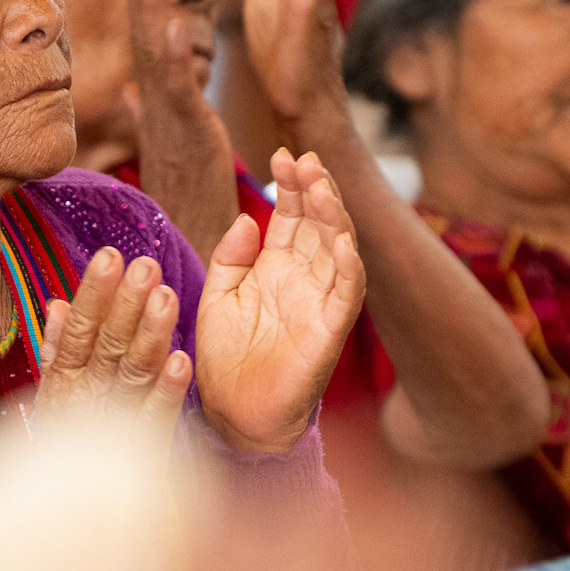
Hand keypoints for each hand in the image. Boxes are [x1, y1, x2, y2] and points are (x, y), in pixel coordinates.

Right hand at [33, 247, 189, 436]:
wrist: (70, 518)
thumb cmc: (64, 446)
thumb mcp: (54, 395)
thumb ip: (58, 349)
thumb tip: (58, 303)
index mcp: (63, 383)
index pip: (78, 330)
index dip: (94, 293)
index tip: (110, 256)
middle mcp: (84, 401)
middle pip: (107, 346)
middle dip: (126, 304)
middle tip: (146, 266)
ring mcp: (111, 426)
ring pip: (131, 375)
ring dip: (150, 336)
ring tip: (168, 297)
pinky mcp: (138, 454)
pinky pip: (153, 420)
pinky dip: (166, 393)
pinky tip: (182, 362)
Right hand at [126, 0, 241, 260]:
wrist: (199, 252)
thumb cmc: (189, 207)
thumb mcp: (171, 153)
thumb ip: (149, 118)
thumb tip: (129, 92)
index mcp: (160, 113)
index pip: (149, 51)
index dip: (141, 8)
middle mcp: (160, 115)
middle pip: (145, 45)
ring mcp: (173, 127)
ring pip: (157, 61)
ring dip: (150, 12)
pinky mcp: (193, 141)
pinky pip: (180, 96)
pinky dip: (176, 61)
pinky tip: (172, 27)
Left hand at [194, 148, 364, 453]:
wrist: (234, 415)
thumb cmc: (226, 358)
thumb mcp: (218, 296)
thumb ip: (231, 256)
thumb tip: (250, 218)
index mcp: (276, 267)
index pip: (292, 215)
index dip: (291, 185)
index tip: (282, 155)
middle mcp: (304, 279)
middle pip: (319, 224)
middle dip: (315, 190)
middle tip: (304, 160)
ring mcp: (320, 303)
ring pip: (338, 250)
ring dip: (334, 218)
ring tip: (321, 187)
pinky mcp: (330, 332)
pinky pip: (347, 296)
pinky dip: (350, 269)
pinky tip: (344, 242)